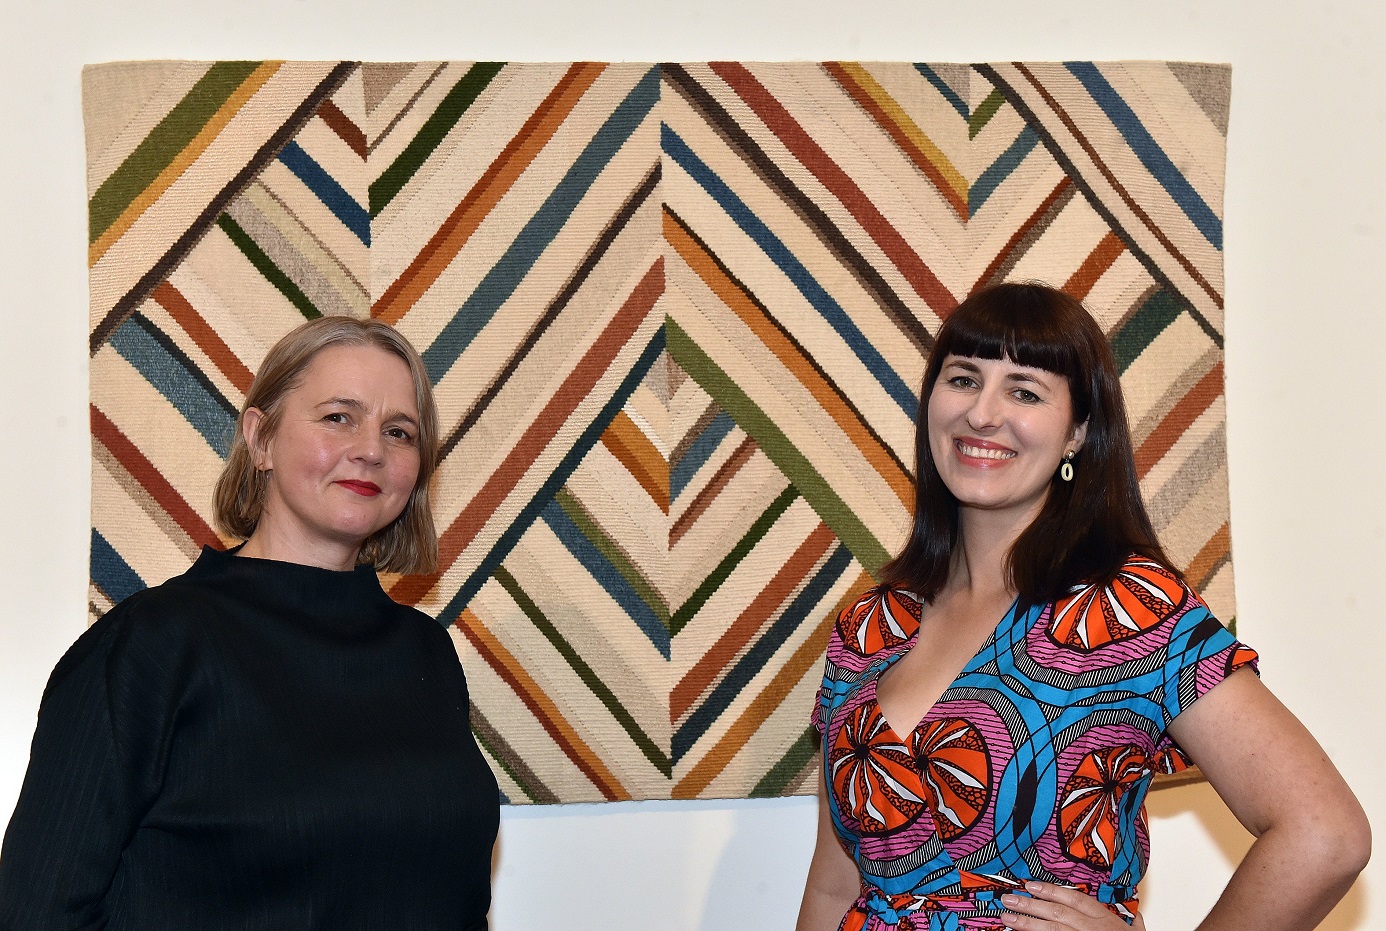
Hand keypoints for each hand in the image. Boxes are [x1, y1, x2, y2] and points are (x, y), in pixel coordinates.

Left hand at [999, 881, 1146, 930]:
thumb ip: (1135, 924)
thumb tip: (1137, 915)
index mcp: (1106, 920)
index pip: (1075, 900)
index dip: (1052, 890)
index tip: (1030, 885)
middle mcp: (1094, 930)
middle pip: (1058, 913)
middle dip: (1031, 905)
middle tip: (1008, 899)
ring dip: (1028, 924)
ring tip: (1007, 918)